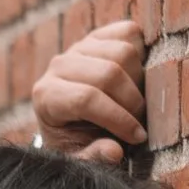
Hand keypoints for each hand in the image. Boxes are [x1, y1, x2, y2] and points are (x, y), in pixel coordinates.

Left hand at [31, 21, 148, 164]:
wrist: (70, 116)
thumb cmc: (75, 139)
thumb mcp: (78, 156)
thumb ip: (93, 157)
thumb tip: (114, 151)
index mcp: (47, 96)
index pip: (86, 99)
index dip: (118, 119)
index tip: (138, 136)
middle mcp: (58, 66)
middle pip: (109, 74)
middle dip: (132, 102)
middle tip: (140, 121)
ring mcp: (78, 47)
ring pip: (123, 52)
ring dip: (139, 80)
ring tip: (135, 101)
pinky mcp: (97, 35)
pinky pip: (129, 32)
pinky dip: (142, 50)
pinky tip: (136, 75)